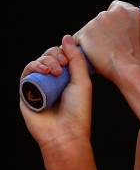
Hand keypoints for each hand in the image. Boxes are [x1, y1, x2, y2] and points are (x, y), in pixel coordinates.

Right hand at [20, 35, 92, 154]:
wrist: (65, 133)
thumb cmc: (78, 111)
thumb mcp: (82, 81)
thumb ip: (76, 59)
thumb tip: (67, 37)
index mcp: (68, 78)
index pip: (62, 56)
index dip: (64, 51)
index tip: (70, 58)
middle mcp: (53, 81)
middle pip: (48, 56)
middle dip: (55, 55)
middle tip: (63, 65)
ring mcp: (39, 86)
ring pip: (37, 62)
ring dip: (46, 60)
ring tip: (56, 70)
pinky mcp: (26, 92)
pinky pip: (26, 73)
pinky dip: (34, 66)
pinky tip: (44, 71)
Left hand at [74, 0, 139, 83]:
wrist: (128, 68)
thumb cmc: (134, 58)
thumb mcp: (139, 36)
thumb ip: (127, 27)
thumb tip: (117, 30)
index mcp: (131, 11)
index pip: (115, 7)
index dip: (113, 21)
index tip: (112, 30)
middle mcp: (115, 12)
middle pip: (101, 18)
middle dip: (101, 30)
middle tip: (108, 45)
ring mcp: (99, 20)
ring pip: (89, 28)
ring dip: (92, 38)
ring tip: (102, 53)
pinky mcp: (86, 31)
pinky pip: (79, 38)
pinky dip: (83, 46)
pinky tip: (93, 55)